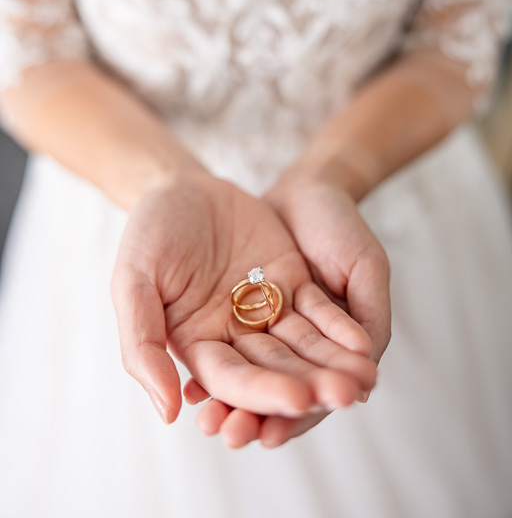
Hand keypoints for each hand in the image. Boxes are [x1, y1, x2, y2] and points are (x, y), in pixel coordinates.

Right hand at [110, 169, 377, 424]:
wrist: (180, 186)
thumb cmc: (148, 232)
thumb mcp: (132, 281)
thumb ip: (142, 343)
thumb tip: (167, 413)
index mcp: (195, 346)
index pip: (232, 380)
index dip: (263, 393)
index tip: (298, 401)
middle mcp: (233, 337)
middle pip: (276, 370)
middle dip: (311, 385)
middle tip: (347, 396)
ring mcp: (264, 311)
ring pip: (303, 346)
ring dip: (333, 363)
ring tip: (365, 378)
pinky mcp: (290, 283)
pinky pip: (317, 311)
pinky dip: (338, 327)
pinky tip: (363, 342)